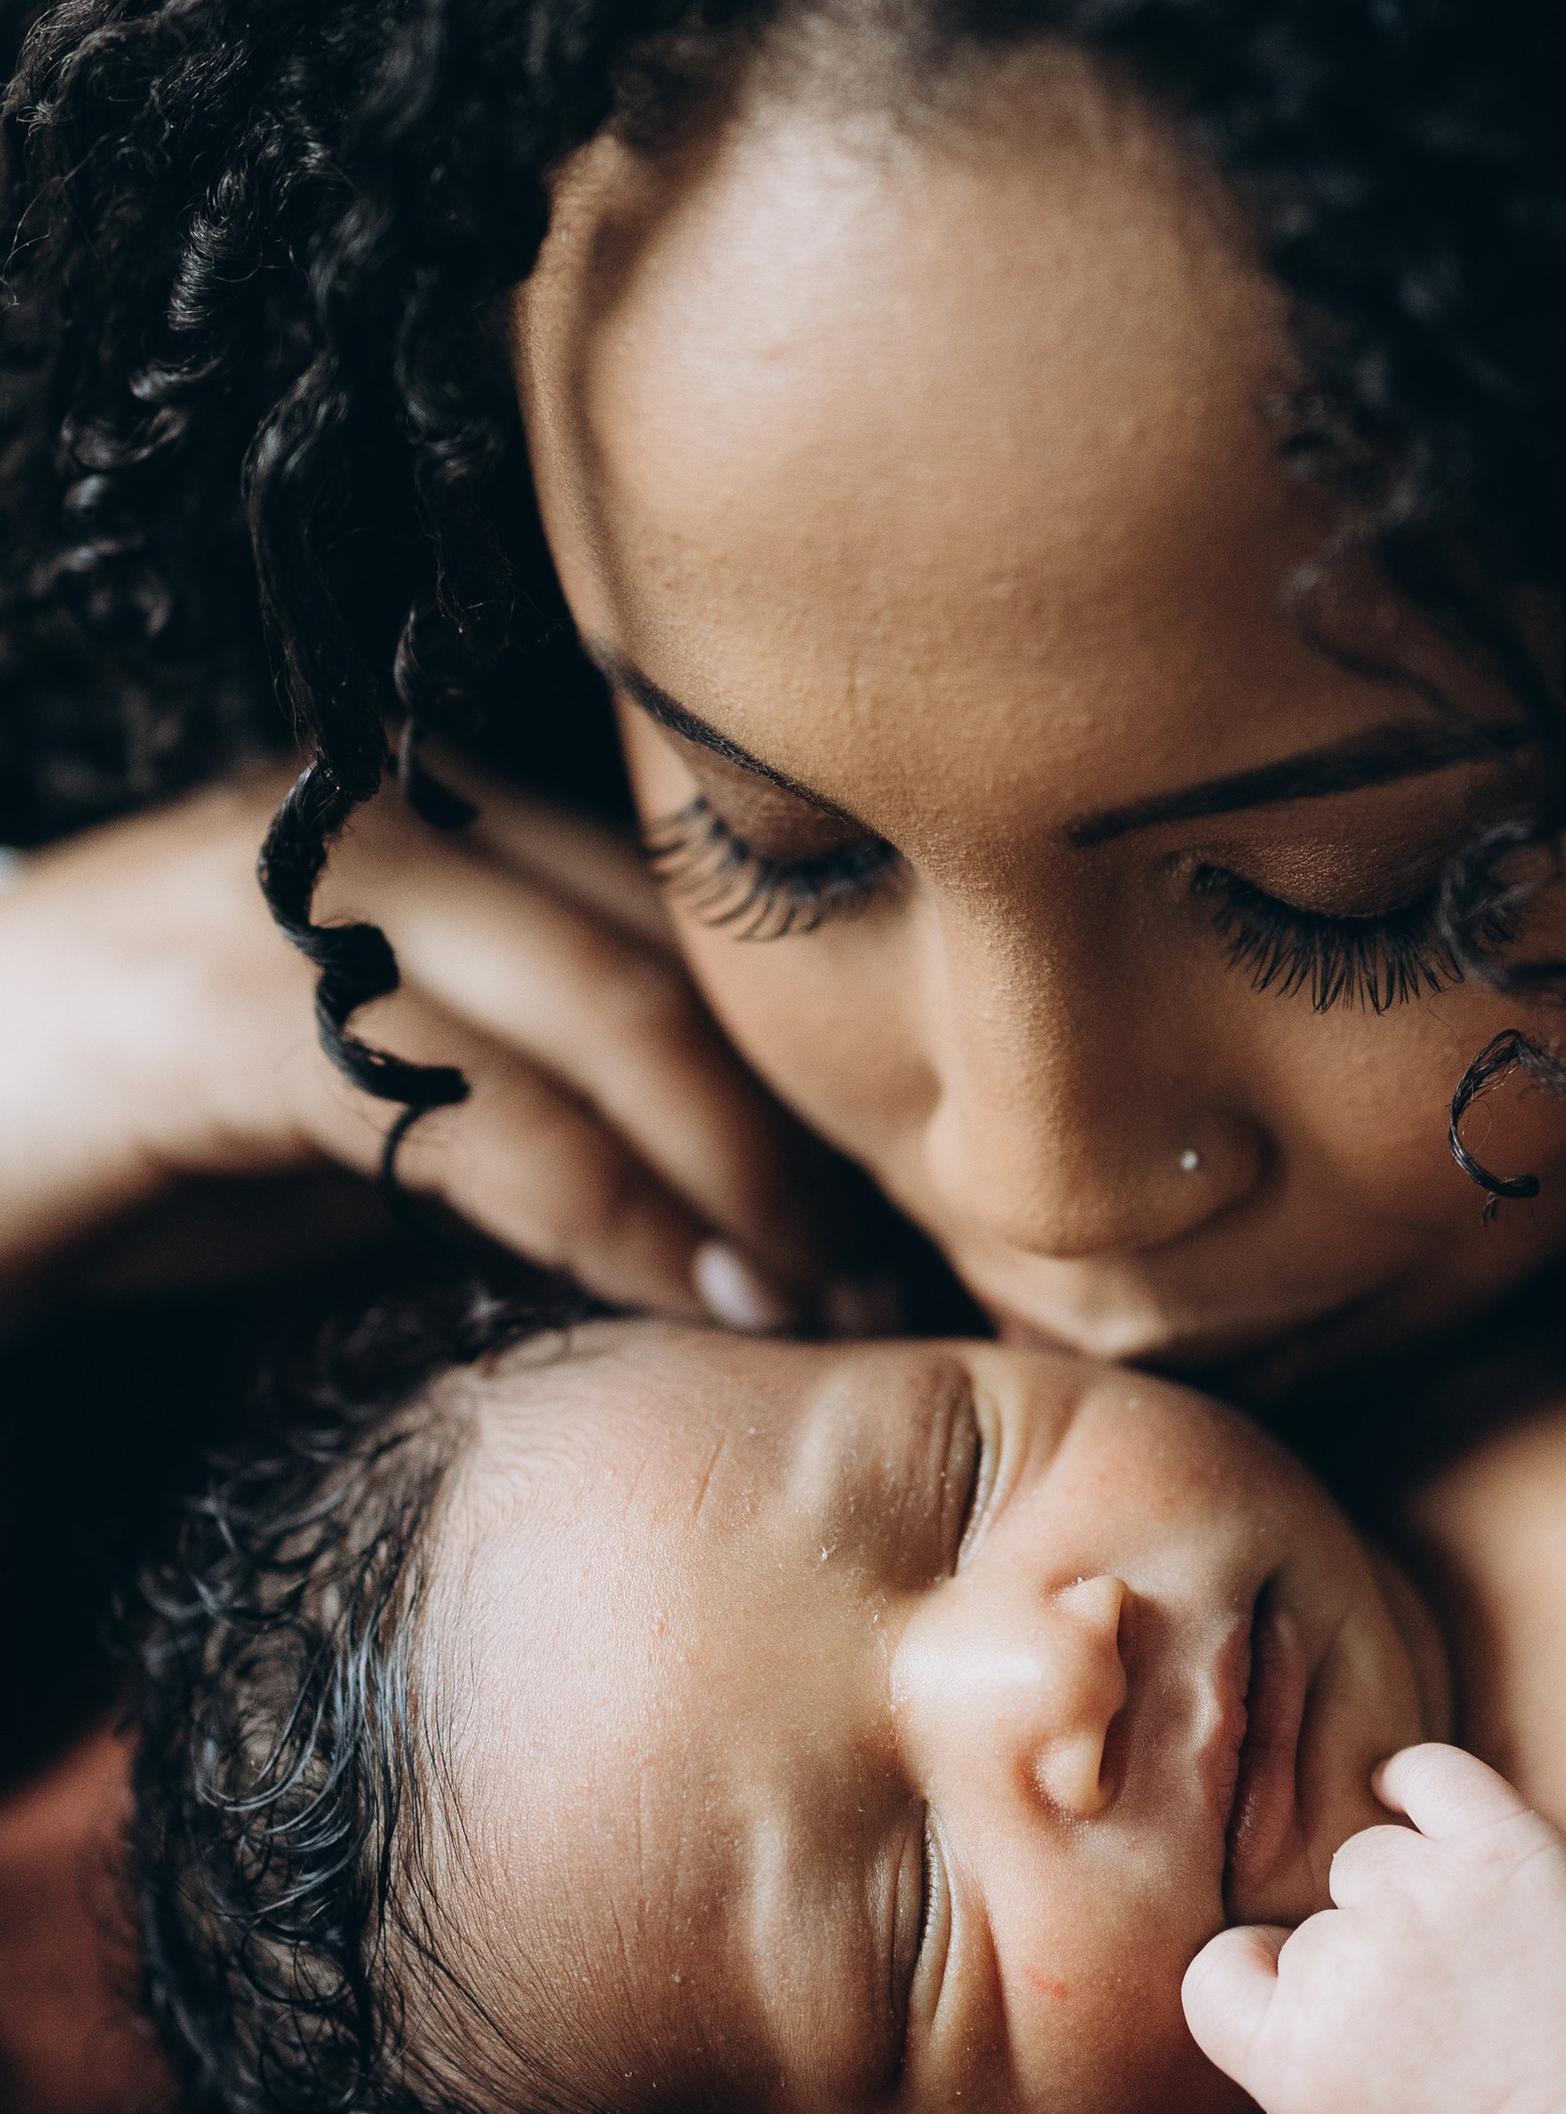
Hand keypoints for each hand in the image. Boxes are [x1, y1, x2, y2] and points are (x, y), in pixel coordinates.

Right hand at [0, 770, 874, 1327]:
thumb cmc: (114, 1144)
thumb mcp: (354, 1124)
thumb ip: (515, 1110)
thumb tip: (720, 1202)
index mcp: (423, 813)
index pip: (677, 911)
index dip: (805, 1057)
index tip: (903, 1194)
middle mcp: (370, 815)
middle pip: (673, 948)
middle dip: (804, 1121)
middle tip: (898, 1269)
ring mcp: (292, 892)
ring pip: (602, 1011)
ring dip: (735, 1176)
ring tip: (809, 1299)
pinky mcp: (216, 1007)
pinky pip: (465, 1103)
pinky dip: (603, 1210)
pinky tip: (678, 1291)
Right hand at [1182, 1743, 1565, 2113]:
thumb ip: (1295, 2104)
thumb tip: (1270, 2026)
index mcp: (1292, 2057)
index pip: (1215, 1976)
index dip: (1257, 1983)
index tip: (1306, 1996)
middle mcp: (1341, 1963)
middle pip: (1312, 1919)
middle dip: (1362, 1955)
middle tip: (1434, 2003)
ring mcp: (1419, 1892)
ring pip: (1372, 1853)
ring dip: (1409, 1886)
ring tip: (1476, 1946)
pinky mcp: (1498, 1841)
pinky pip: (1426, 1771)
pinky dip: (1419, 1779)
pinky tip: (1429, 1803)